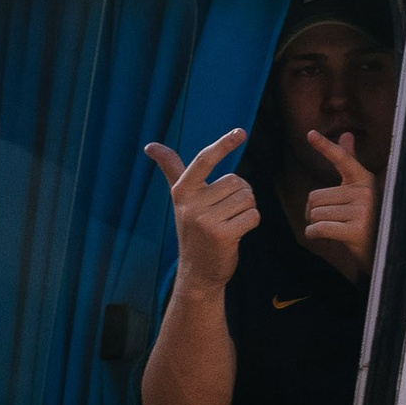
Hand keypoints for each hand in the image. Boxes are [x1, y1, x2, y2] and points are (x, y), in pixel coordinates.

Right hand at [144, 129, 258, 289]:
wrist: (198, 272)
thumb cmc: (196, 230)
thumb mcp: (182, 200)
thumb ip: (172, 171)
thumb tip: (151, 146)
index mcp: (182, 191)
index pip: (204, 161)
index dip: (223, 145)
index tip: (241, 132)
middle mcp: (190, 204)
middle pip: (238, 182)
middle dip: (240, 196)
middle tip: (224, 214)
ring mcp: (205, 220)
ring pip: (248, 198)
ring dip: (246, 210)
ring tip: (229, 223)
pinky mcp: (222, 234)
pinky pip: (254, 215)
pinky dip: (251, 223)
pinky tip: (236, 234)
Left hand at [302, 129, 379, 282]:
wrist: (383, 252)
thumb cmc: (366, 218)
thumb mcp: (359, 190)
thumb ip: (350, 162)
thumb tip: (346, 134)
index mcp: (364, 180)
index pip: (342, 159)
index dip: (325, 147)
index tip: (309, 133)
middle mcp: (365, 192)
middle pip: (314, 197)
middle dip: (315, 212)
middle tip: (335, 220)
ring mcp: (362, 211)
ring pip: (314, 214)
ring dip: (317, 225)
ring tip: (337, 229)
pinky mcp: (355, 230)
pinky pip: (318, 228)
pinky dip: (315, 235)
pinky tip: (329, 238)